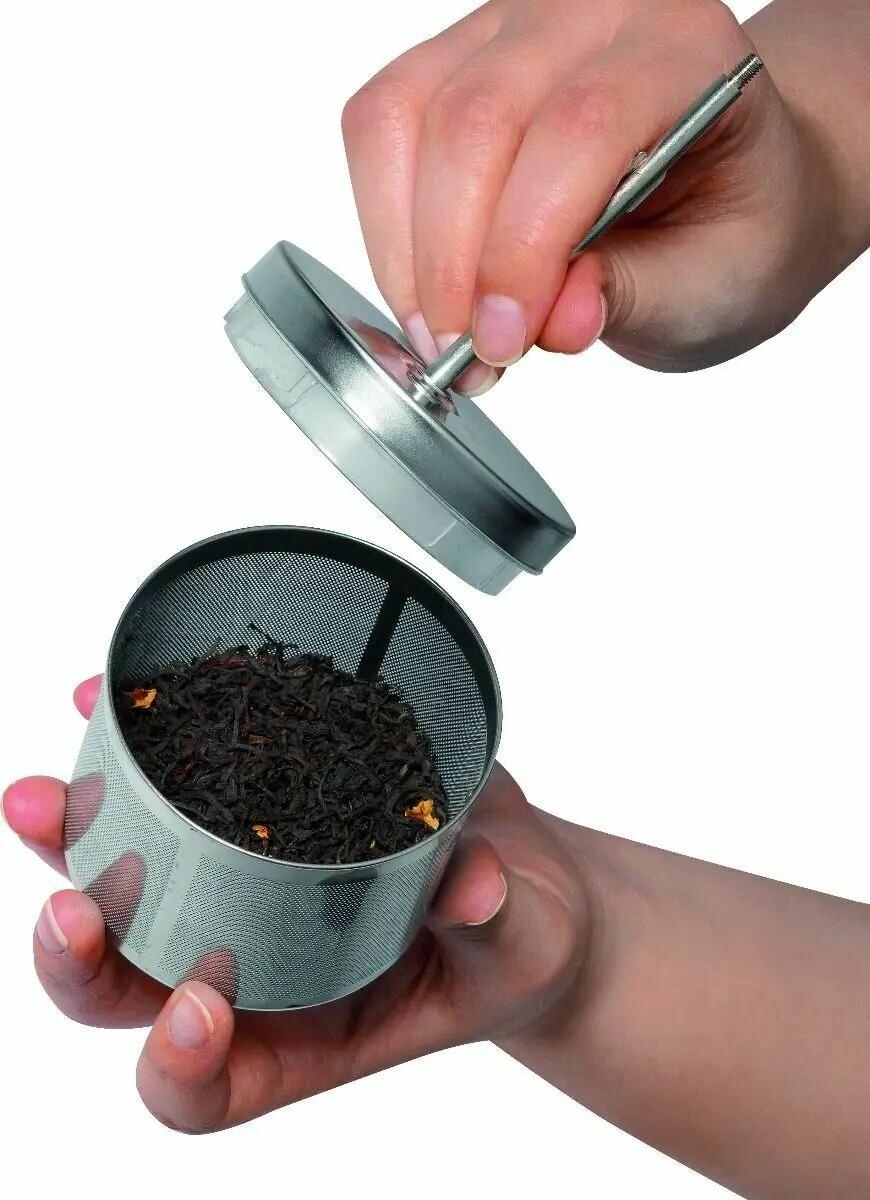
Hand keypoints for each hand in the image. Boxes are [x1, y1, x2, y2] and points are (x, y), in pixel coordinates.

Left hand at [3, 678, 587, 1133]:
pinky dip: (136, 748)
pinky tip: (114, 700)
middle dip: (81, 951)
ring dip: (73, 842)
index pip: (210, 1083)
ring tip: (40, 797)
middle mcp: (254, 963)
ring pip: (130, 880)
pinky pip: (178, 784)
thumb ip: (492, 921)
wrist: (513, 867)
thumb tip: (473, 883)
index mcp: (307, 1032)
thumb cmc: (518, 934)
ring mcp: (244, 882)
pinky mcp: (256, 808)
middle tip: (70, 905)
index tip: (202, 1011)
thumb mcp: (520, 940)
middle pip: (132, 981)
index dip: (180, 1065)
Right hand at [342, 0, 836, 383]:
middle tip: (470, 355)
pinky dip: (386, 224)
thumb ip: (633, 297)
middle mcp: (595, 12)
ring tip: (444, 332)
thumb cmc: (734, 225)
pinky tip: (427, 284)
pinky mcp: (454, 60)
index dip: (523, 248)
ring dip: (406, 249)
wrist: (729, 187)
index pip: (579, 128)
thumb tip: (550, 321)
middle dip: (452, 264)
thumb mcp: (714, 284)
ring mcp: (512, 26)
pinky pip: (380, 127)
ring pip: (404, 117)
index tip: (504, 342)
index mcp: (685, 52)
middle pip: (475, 120)